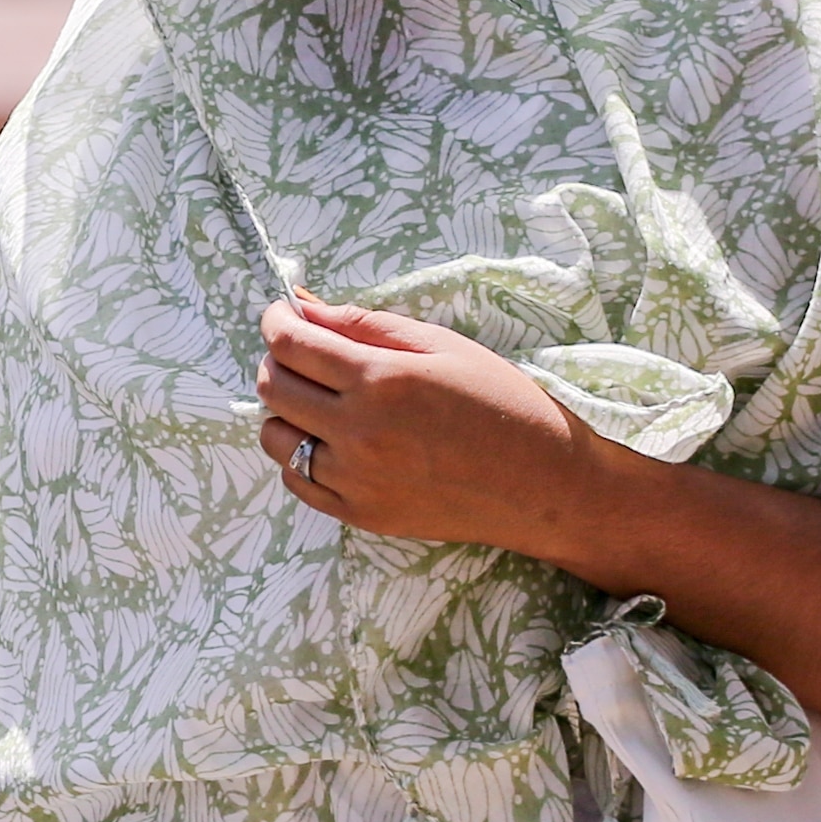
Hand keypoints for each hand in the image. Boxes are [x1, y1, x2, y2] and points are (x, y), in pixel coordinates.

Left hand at [253, 295, 619, 571]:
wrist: (546, 486)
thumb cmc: (503, 403)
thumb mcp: (442, 345)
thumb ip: (365, 324)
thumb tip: (303, 306)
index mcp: (382, 381)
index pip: (290, 345)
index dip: (275, 322)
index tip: (281, 314)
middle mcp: (360, 433)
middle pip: (274, 388)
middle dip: (278, 360)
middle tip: (303, 353)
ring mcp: (357, 481)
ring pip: (276, 437)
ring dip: (286, 411)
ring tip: (321, 400)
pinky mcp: (362, 515)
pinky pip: (298, 481)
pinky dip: (300, 455)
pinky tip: (332, 440)